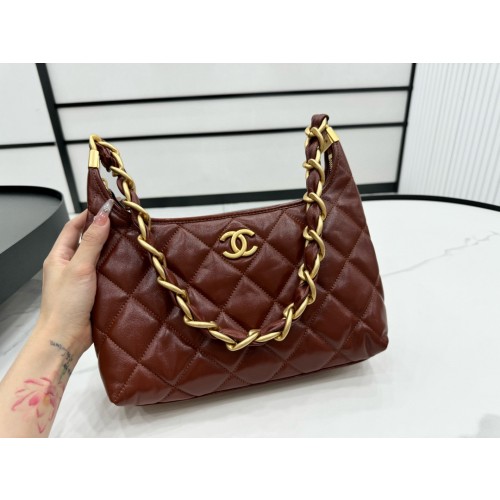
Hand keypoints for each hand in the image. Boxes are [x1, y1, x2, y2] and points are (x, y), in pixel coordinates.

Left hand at [36, 200, 113, 354]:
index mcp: (59, 256)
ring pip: (98, 257)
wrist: (66, 337)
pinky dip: (116, 266)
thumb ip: (92, 242)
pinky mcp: (94, 291)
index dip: (90, 215)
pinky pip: (105, 273)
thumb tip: (102, 218)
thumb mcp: (79, 267)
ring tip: (128, 240)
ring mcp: (82, 279)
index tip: (107, 206)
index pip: (74, 227)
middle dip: (104, 230)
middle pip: (87, 240)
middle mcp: (70, 265)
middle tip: (122, 222)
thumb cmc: (64, 305)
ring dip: (111, 249)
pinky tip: (128, 264)